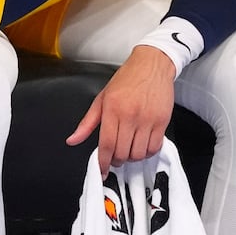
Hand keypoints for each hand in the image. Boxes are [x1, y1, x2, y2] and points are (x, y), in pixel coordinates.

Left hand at [67, 45, 175, 174]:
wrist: (152, 64)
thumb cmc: (127, 79)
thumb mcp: (102, 98)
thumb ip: (87, 122)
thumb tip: (73, 140)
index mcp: (112, 109)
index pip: (107, 145)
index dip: (103, 162)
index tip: (102, 170)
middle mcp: (130, 115)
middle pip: (123, 152)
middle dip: (117, 161)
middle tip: (116, 157)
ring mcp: (148, 119)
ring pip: (139, 153)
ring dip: (133, 157)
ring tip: (129, 150)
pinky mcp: (162, 120)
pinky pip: (154, 146)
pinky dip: (147, 152)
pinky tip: (142, 146)